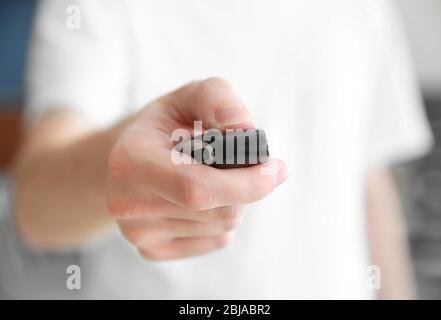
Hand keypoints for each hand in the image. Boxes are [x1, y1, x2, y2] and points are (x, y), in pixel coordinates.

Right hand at [106, 77, 287, 259]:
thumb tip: (247, 131)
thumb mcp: (190, 96)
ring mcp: (138, 233)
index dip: (246, 183)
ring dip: (235, 201)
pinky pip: (215, 241)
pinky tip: (205, 200)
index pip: (198, 189)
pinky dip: (223, 219)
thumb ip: (219, 99)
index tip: (276, 168)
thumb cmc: (167, 125)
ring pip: (222, 227)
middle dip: (246, 188)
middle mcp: (128, 203)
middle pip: (219, 211)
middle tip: (245, 164)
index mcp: (131, 160)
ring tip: (214, 176)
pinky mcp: (152, 250)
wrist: (131, 157)